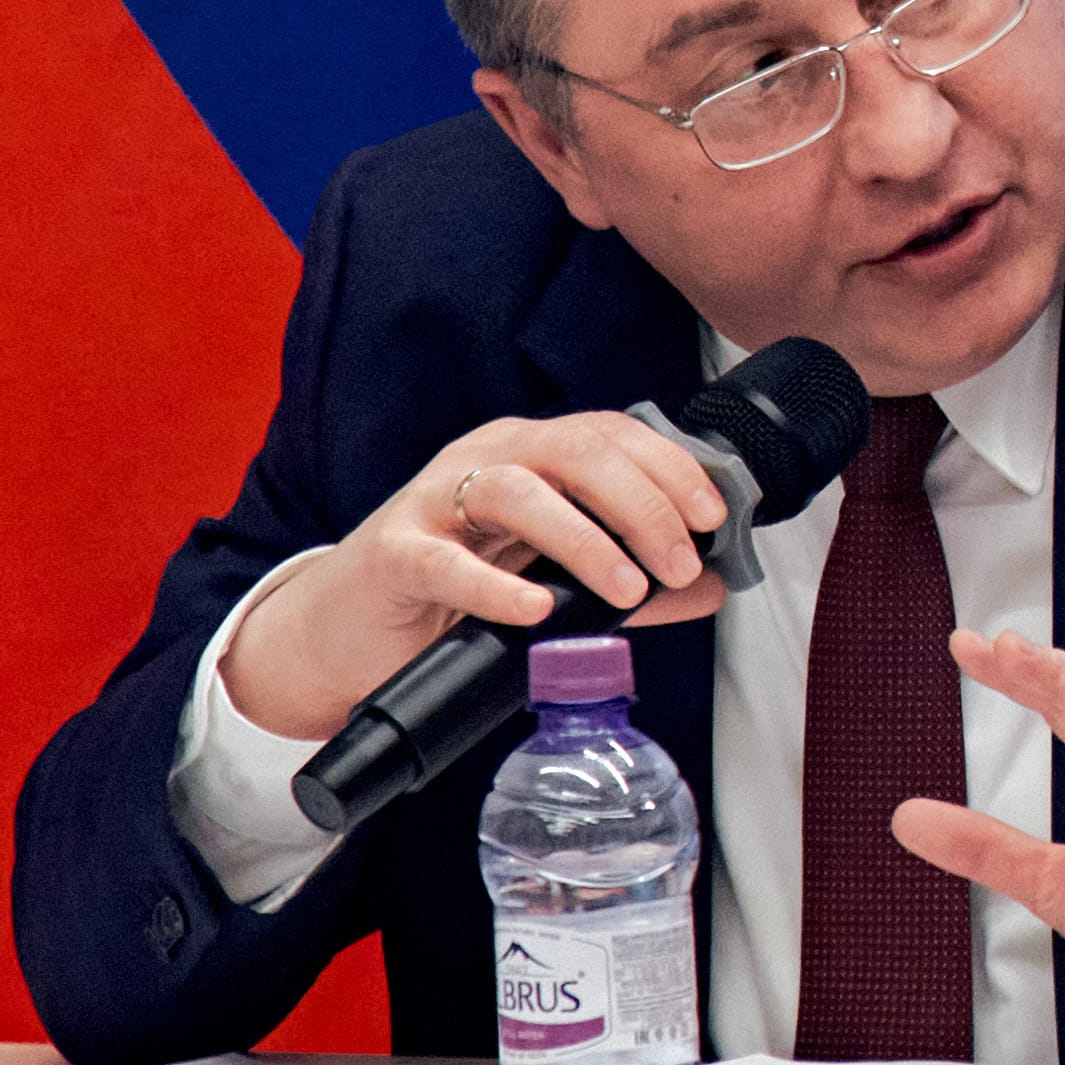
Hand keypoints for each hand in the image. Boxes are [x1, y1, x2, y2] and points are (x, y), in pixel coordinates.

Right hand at [219, 414, 730, 738]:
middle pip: (576, 453)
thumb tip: (714, 587)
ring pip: (517, 491)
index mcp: (528, 453)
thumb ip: (630, 580)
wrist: (350, 631)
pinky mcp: (394, 554)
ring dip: (584, 539)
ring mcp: (434, 501)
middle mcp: (484, 460)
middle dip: (643, 504)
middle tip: (679, 562)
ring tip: (626, 588)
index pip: (611, 434)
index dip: (671, 468)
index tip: (714, 517)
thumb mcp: (553, 578)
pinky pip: (444, 560)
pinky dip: (494, 585)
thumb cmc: (454, 592)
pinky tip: (534, 609)